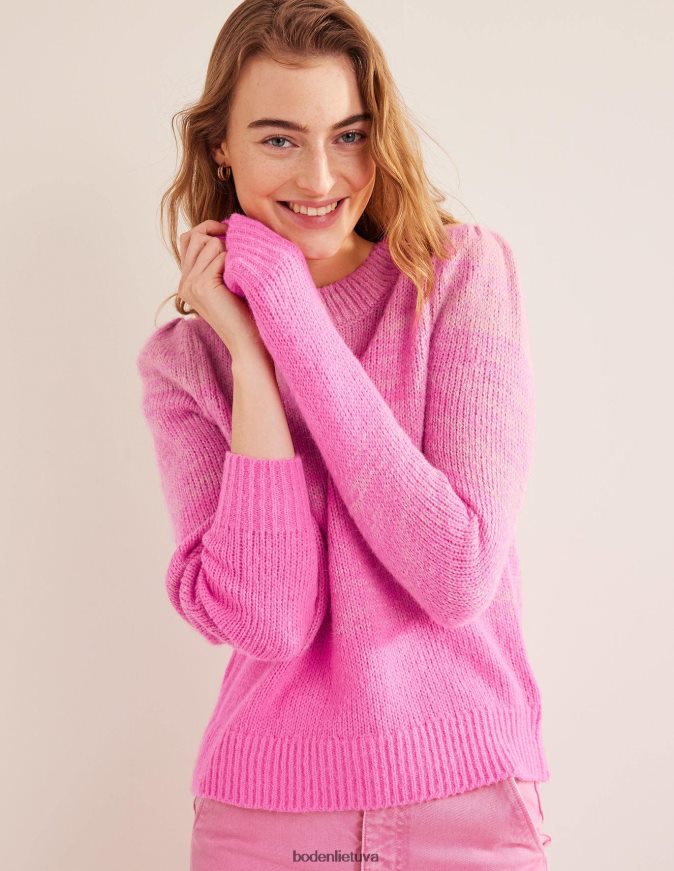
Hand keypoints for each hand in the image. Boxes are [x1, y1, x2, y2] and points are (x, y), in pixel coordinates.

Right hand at [177, 219, 264, 358]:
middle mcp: (184, 282)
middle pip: (196, 236)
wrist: (249, 342)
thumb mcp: (229, 281)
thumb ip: (219, 260)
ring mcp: (190, 284)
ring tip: (242, 270)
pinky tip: (242, 277)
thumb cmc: (247, 313)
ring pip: (208, 242)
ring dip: (230, 249)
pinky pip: (220, 254)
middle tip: (240, 251)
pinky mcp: (202, 286)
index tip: (230, 234)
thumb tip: (225, 227)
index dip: (208, 230)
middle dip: (220, 236)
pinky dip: (235, 260)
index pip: (188, 238)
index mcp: (188, 280)